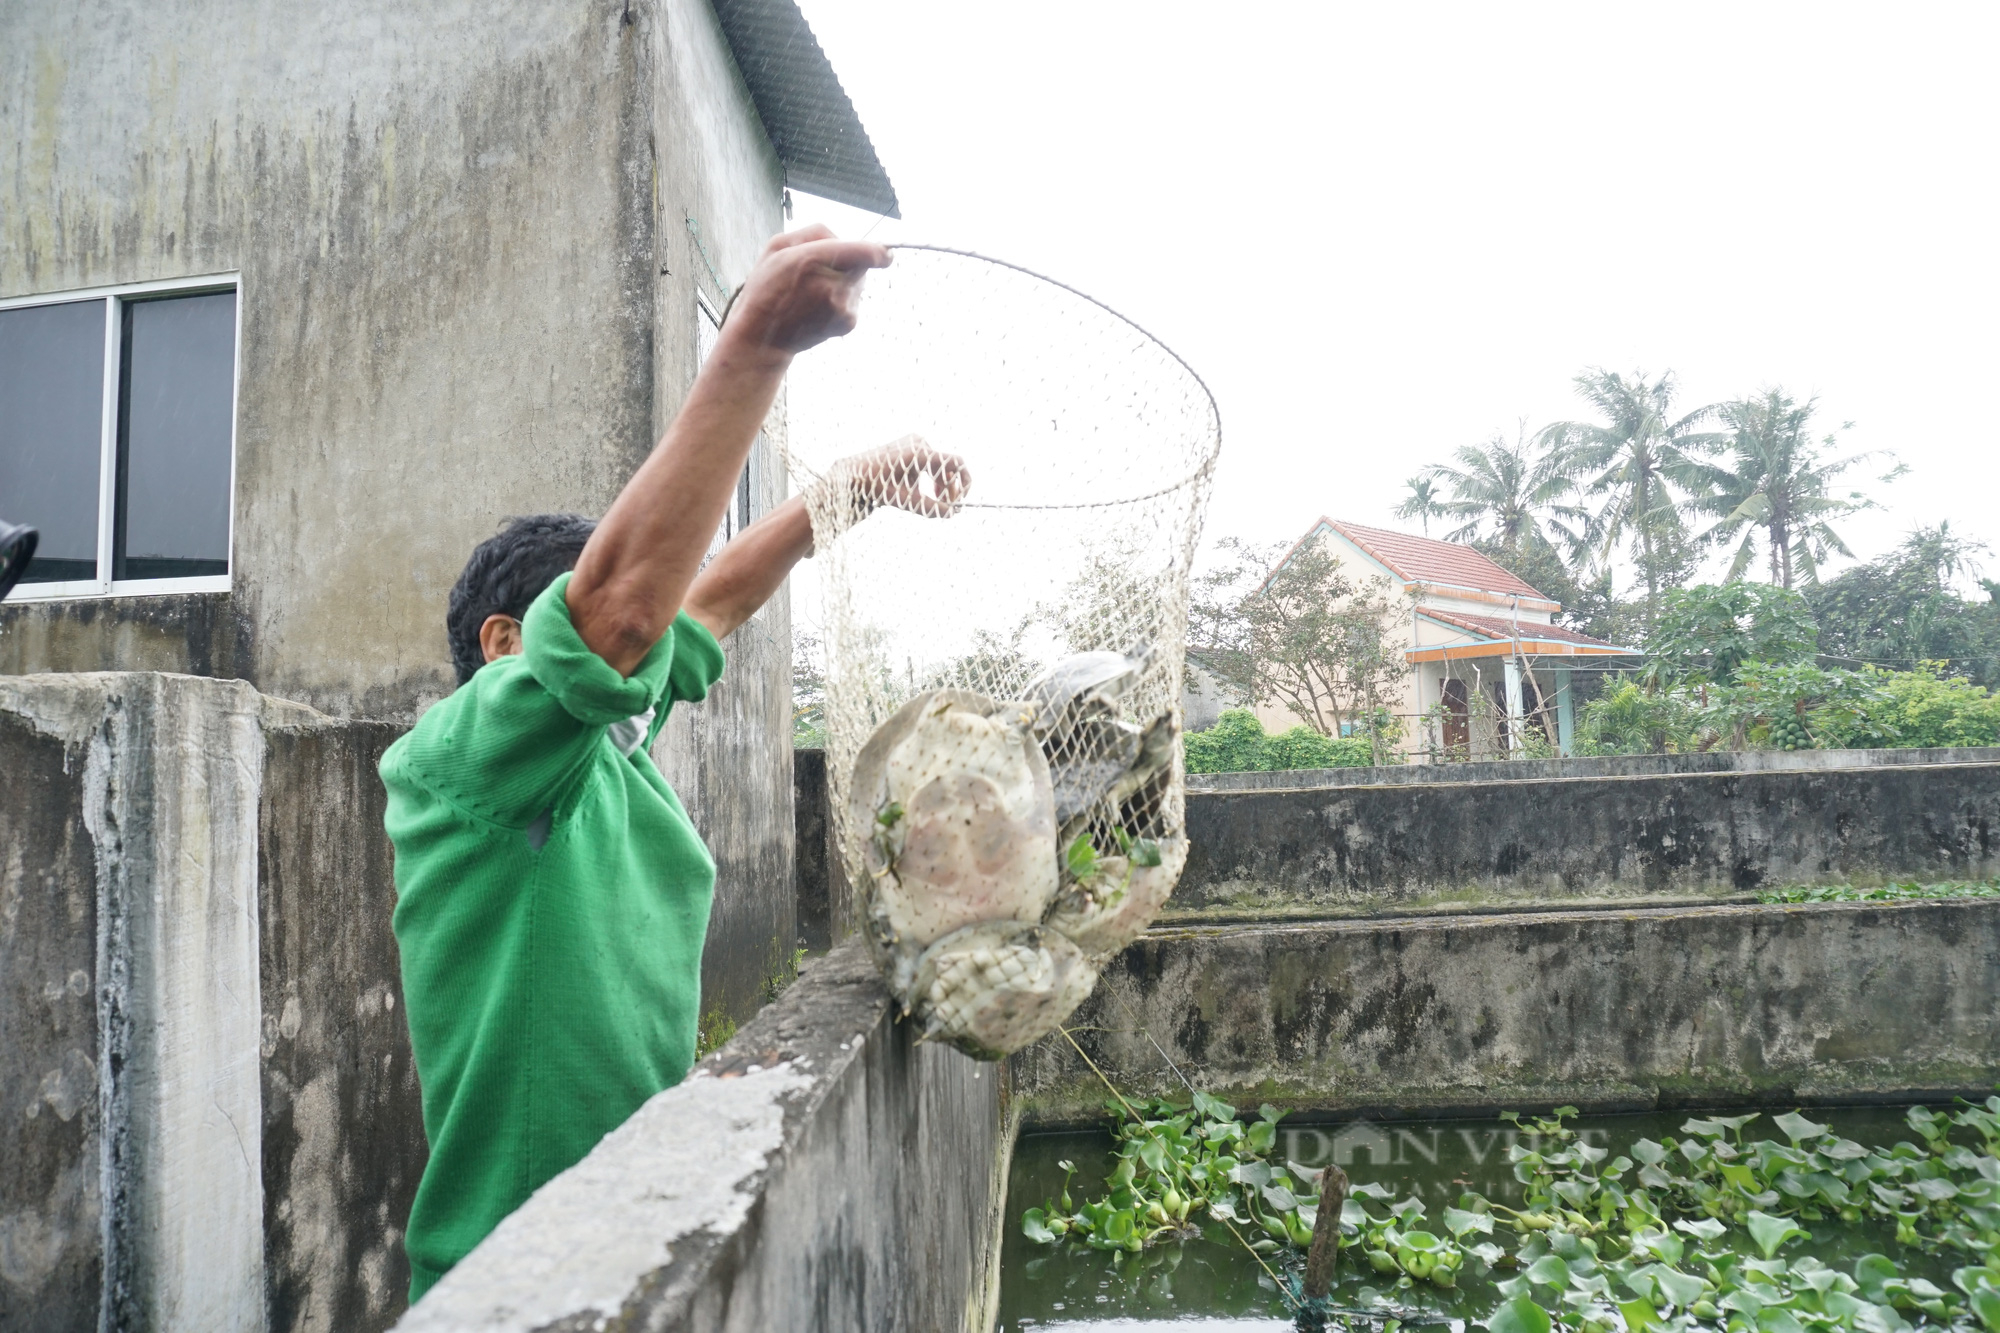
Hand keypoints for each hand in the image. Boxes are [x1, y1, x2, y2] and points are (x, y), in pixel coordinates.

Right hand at [721, 225, 891, 357]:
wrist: (763, 337)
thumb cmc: (767, 289)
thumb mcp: (776, 246)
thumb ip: (813, 233)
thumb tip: (842, 237)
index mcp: (812, 260)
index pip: (866, 253)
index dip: (879, 251)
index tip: (884, 253)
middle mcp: (832, 285)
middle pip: (863, 263)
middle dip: (849, 260)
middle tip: (820, 270)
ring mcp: (842, 307)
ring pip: (859, 280)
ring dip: (844, 280)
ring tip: (814, 291)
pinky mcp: (848, 322)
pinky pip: (855, 298)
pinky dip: (842, 297)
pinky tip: (819, 306)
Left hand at [844, 436, 971, 517]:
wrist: (852, 473)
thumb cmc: (873, 484)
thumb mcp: (900, 499)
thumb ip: (927, 507)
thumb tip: (951, 514)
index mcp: (919, 453)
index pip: (956, 463)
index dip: (964, 483)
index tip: (959, 501)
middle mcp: (920, 444)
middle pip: (949, 468)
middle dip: (949, 488)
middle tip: (944, 505)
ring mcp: (916, 443)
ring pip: (940, 467)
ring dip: (938, 484)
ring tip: (929, 498)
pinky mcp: (911, 447)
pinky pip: (930, 464)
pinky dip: (928, 478)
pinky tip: (917, 488)